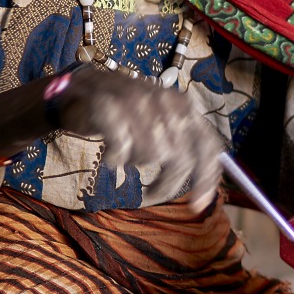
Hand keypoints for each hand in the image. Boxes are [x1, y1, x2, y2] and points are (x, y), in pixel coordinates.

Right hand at [48, 67, 223, 209]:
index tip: (197, 207)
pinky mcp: (110, 107)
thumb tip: (201, 194)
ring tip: (126, 152)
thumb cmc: (127, 114)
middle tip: (152, 192)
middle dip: (166, 183)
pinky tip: (110, 151)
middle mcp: (167, 100)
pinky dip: (114, 158)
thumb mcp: (162, 125)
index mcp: (186, 106)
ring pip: (150, 156)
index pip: (208, 146)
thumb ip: (183, 147)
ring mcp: (139, 101)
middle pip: (180, 159)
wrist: (85, 86)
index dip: (206, 179)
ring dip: (135, 163)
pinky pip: (121, 151)